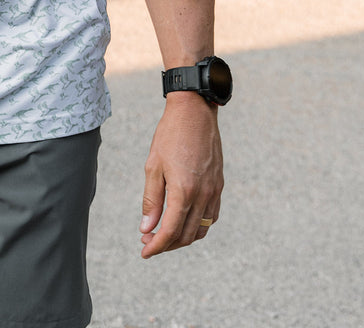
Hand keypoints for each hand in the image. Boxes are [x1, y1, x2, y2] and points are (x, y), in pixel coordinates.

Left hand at [139, 92, 222, 257]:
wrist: (195, 112)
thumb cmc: (170, 135)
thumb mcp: (153, 166)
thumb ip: (151, 199)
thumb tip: (147, 228)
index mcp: (184, 190)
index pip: (170, 231)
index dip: (157, 246)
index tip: (144, 252)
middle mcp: (203, 195)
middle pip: (186, 235)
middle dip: (167, 244)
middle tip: (148, 241)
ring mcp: (214, 191)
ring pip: (200, 229)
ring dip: (182, 237)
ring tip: (163, 234)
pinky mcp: (219, 185)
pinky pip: (211, 216)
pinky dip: (197, 225)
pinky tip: (183, 220)